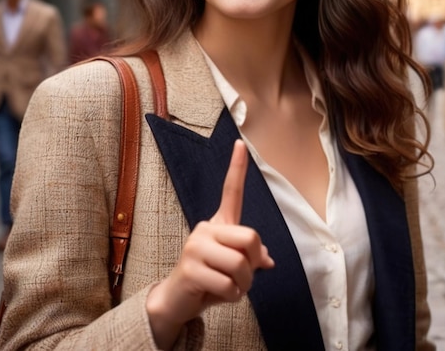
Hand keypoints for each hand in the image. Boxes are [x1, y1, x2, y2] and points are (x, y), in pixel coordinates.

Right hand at [146, 139, 273, 347]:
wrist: (177, 301)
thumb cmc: (209, 280)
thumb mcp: (234, 267)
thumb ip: (251, 257)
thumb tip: (267, 259)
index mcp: (218, 224)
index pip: (231, 191)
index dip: (237, 168)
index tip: (241, 143)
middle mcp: (205, 229)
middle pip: (250, 238)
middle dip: (254, 264)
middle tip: (243, 276)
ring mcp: (195, 247)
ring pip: (241, 266)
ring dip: (243, 285)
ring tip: (228, 287)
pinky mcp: (191, 269)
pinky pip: (229, 285)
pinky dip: (231, 297)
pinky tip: (217, 295)